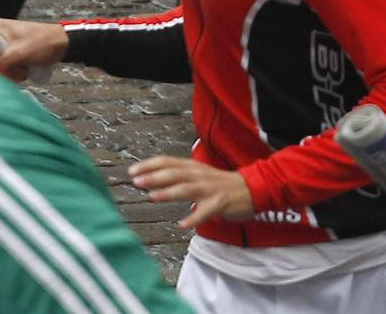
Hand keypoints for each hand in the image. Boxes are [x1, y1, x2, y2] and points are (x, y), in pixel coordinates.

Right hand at [0, 19, 67, 80]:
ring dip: (12, 70)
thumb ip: (0, 62)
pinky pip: (9, 63)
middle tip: (17, 67)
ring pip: (0, 62)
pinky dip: (17, 68)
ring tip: (25, 67)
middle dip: (4, 66)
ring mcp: (7, 41)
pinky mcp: (15, 49)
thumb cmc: (44, 43)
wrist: (65, 43)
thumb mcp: (18, 53)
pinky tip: (26, 68)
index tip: (0, 63)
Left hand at [129, 156, 253, 229]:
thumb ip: (179, 176)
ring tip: (153, 197)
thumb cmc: (222, 184)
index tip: (132, 171)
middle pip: (175, 173)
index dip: (150, 165)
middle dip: (155, 177)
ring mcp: (210, 189)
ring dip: (169, 192)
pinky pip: (205, 211)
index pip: (169, 162)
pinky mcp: (220, 203)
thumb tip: (152, 179)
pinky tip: (183, 224)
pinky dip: (194, 217)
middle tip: (137, 182)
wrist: (253, 188)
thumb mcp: (200, 174)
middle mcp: (200, 175)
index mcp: (194, 168)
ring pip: (187, 188)